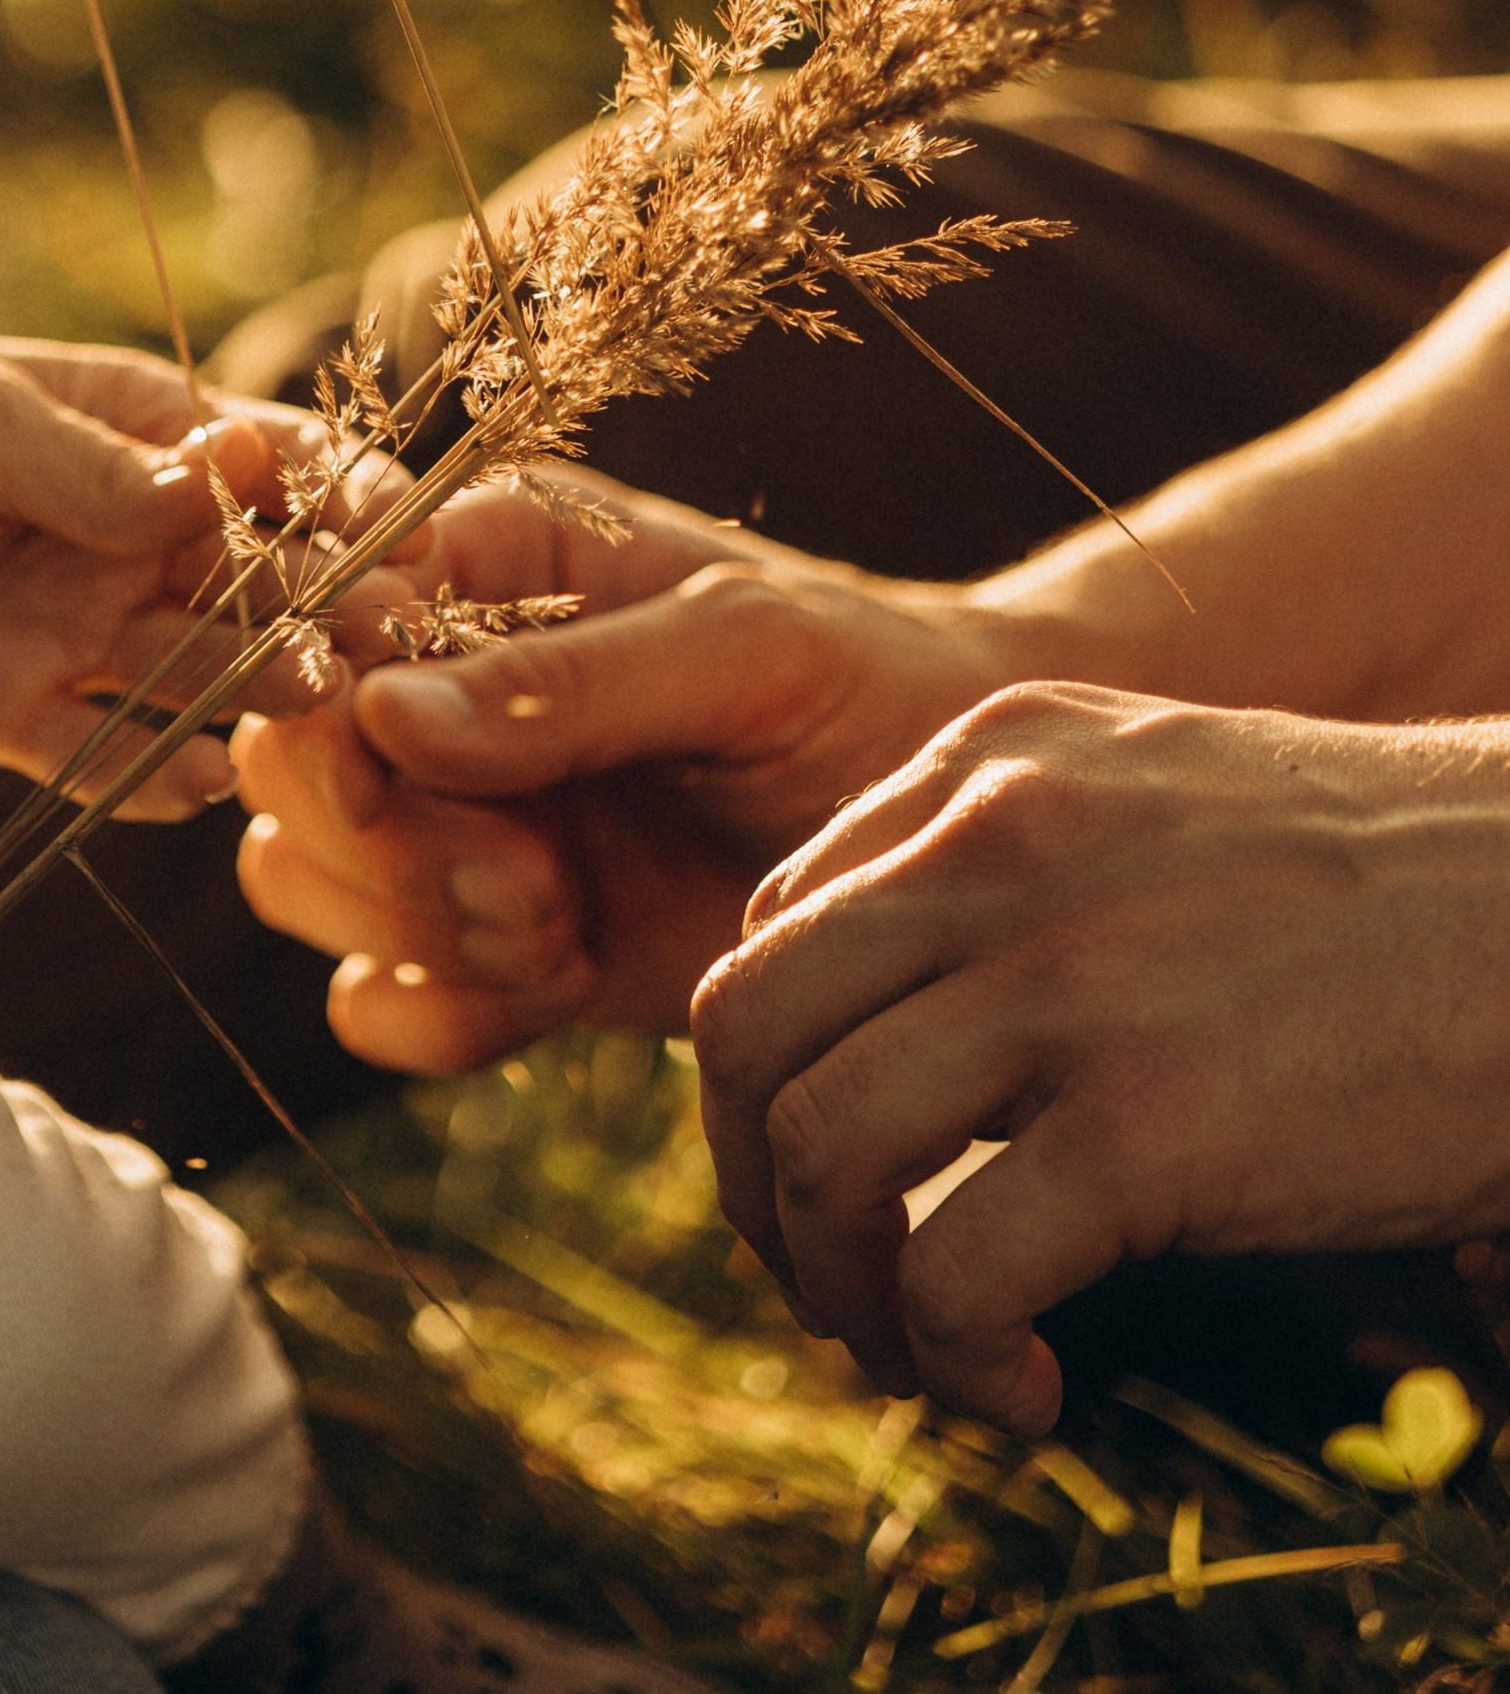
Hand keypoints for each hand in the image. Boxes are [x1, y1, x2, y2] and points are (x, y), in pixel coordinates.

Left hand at [0, 303, 389, 815]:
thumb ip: (89, 470)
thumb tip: (227, 482)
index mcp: (130, 432)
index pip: (270, 467)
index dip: (339, 500)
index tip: (398, 532)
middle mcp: (119, 538)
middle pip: (253, 582)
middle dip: (320, 606)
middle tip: (375, 639)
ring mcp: (65, 630)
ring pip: (192, 673)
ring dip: (253, 690)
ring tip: (302, 703)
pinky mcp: (0, 716)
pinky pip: (101, 758)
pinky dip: (154, 774)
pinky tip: (200, 781)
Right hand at [236, 476, 1010, 1070]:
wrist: (963, 843)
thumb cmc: (869, 685)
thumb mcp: (744, 650)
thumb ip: (570, 682)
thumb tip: (383, 714)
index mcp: (488, 562)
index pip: (317, 625)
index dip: (331, 715)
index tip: (412, 777)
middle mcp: (441, 685)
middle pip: (280, 764)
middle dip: (388, 842)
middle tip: (535, 879)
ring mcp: (457, 817)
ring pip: (298, 878)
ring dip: (410, 925)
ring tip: (559, 929)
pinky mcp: (491, 940)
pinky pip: (373, 1002)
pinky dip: (437, 1016)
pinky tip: (553, 990)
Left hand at [692, 686, 1509, 1437]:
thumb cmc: (1402, 892)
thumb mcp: (1166, 810)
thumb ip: (1028, 872)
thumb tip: (918, 1034)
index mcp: (993, 760)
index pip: (783, 925)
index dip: (790, 1074)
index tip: (856, 1171)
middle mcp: (993, 842)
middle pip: (746, 1032)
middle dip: (760, 1188)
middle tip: (840, 1281)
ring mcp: (1062, 978)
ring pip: (813, 1153)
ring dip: (838, 1293)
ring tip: (927, 1352)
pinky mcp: (1145, 1125)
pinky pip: (946, 1274)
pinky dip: (952, 1361)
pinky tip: (1029, 1389)